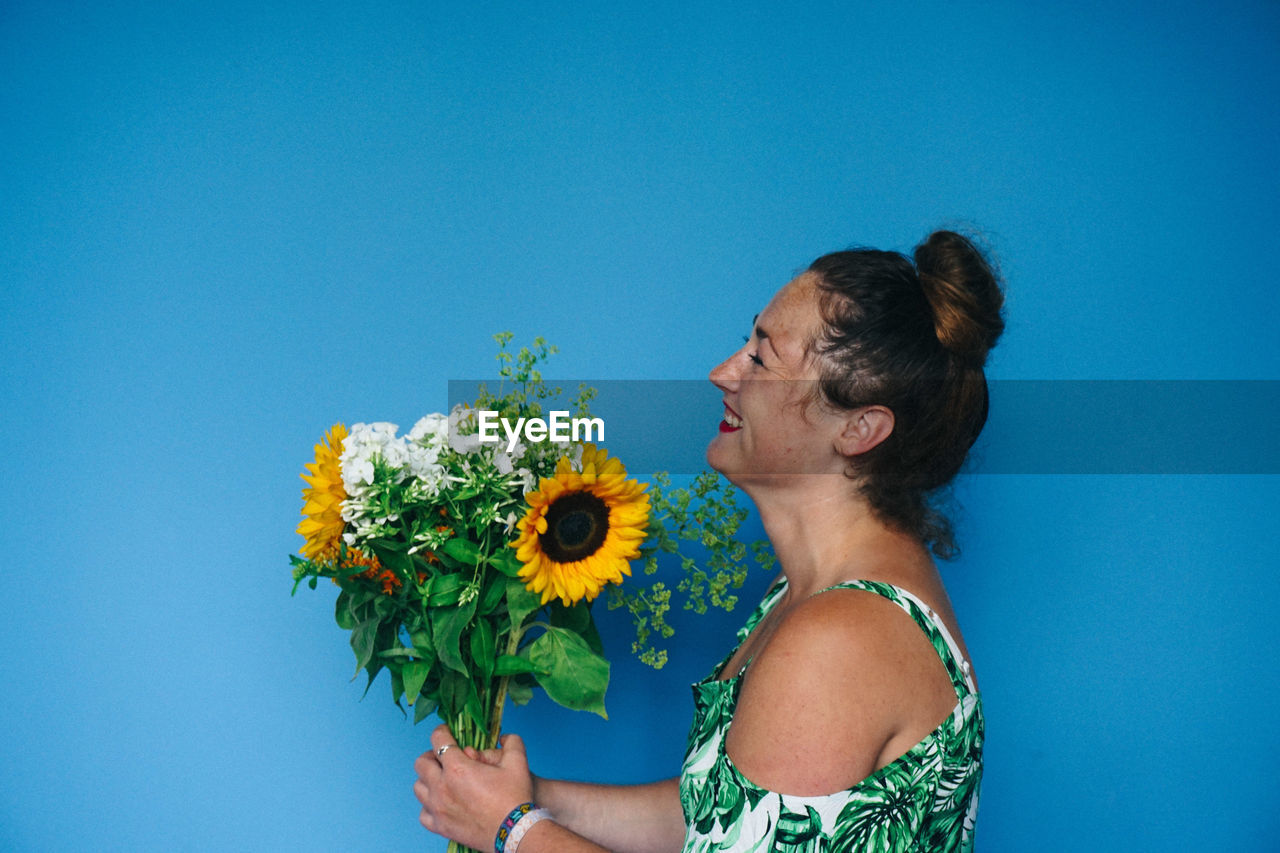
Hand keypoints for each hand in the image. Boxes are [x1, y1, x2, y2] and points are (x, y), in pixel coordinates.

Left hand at [413, 725, 535, 849]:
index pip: (438, 740)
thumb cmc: (515, 797)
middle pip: (421, 763)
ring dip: (428, 779)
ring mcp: (438, 809)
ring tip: (442, 779)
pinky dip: (428, 805)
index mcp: (457, 768)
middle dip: (432, 755)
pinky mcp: (440, 827)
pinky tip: (441, 803)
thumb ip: (511, 742)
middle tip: (445, 757)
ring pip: (418, 787)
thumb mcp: (518, 762)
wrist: (515, 832)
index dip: (442, 731)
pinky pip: (423, 813)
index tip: (446, 731)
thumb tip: (504, 737)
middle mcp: (442, 787)